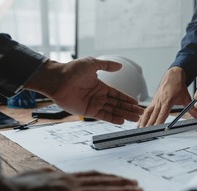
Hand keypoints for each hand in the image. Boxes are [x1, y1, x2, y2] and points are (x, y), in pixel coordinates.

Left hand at [25, 57, 143, 124]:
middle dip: (129, 109)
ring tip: (135, 119)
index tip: (136, 103)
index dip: (126, 99)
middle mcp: (98, 96)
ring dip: (124, 114)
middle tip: (139, 113)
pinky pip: (103, 116)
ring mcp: (93, 104)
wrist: (57, 79)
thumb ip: (106, 66)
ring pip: (112, 111)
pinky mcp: (88, 111)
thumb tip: (120, 66)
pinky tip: (122, 121)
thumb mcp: (92, 63)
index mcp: (100, 86)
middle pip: (117, 104)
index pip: (117, 94)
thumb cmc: (71, 70)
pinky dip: (112, 119)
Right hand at [138, 67, 196, 126]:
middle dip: (149, 125)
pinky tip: (140, 122)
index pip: (162, 114)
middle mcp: (159, 102)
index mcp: (167, 101)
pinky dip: (143, 117)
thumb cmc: (179, 86)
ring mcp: (155, 101)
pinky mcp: (153, 101)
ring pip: (147, 113)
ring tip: (139, 129)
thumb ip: (192, 110)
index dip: (159, 122)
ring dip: (143, 121)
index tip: (156, 129)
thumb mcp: (187, 98)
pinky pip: (147, 110)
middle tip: (145, 133)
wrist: (172, 75)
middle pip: (153, 116)